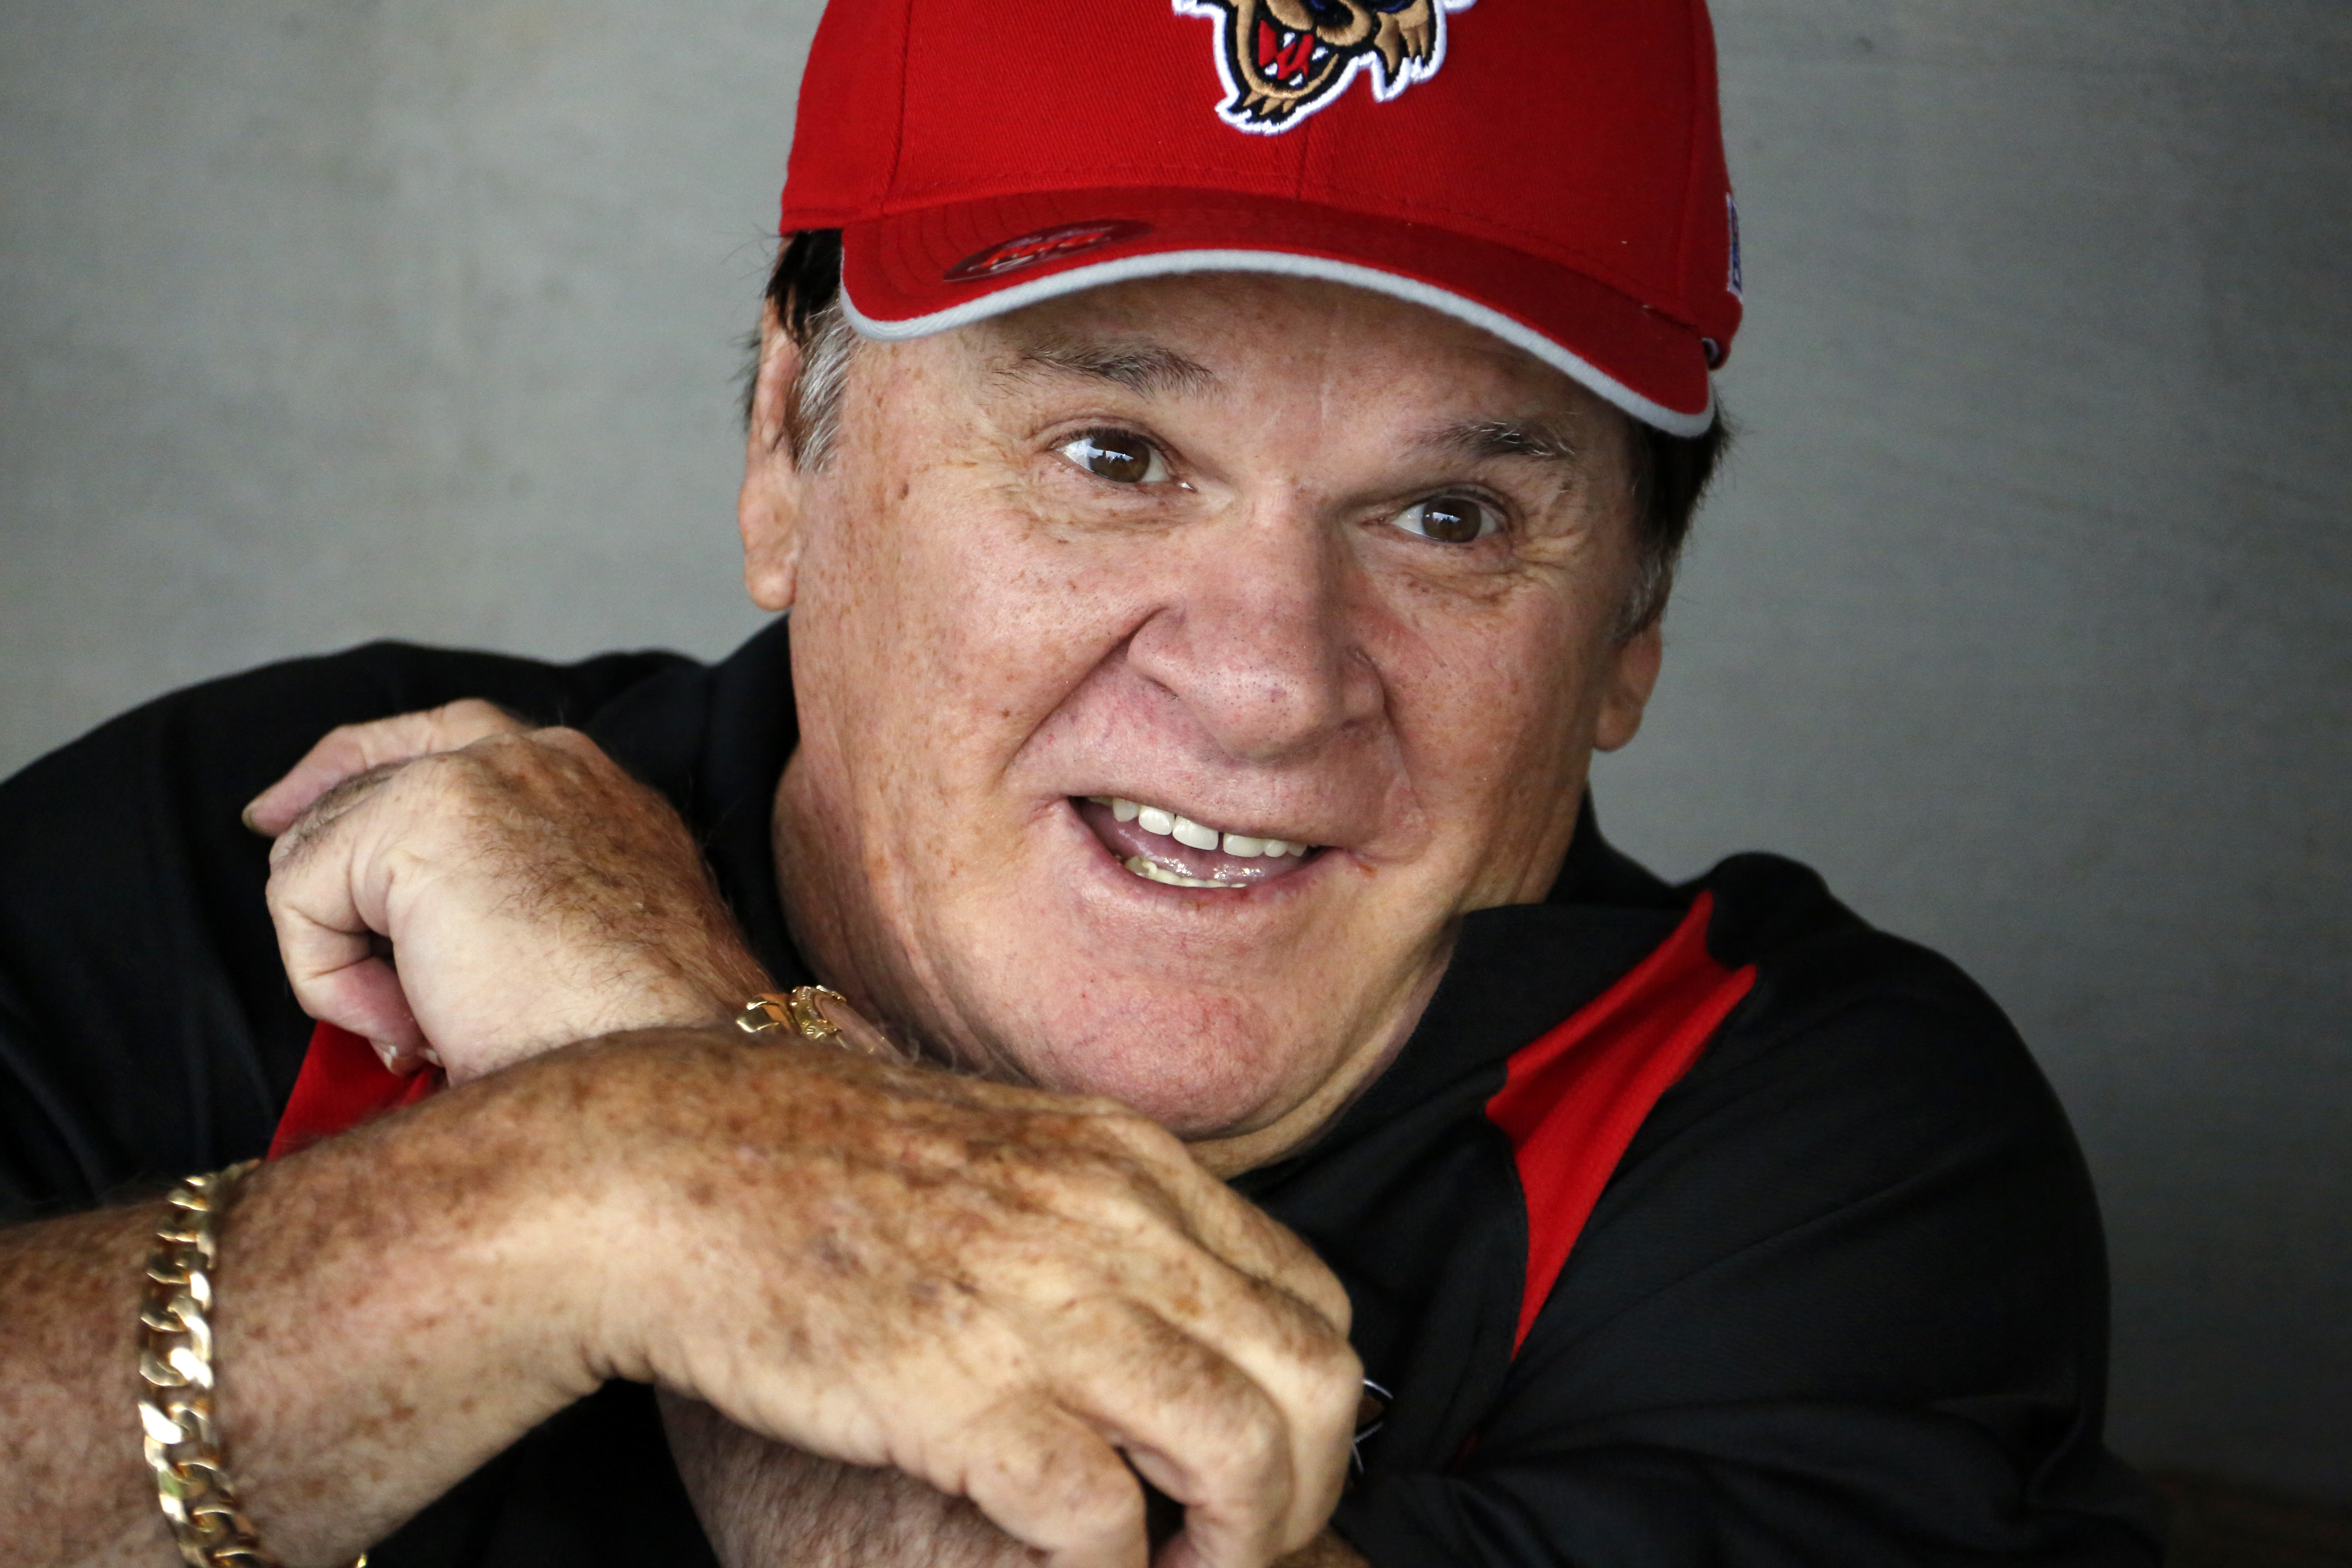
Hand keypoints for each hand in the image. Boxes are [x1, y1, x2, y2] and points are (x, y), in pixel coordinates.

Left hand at [251, 701, 764, 1079]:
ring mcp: (489, 774)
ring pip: (326, 845)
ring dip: (353, 958)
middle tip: (368, 997)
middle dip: (331, 888)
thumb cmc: (630, 1043)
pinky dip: (331, 983)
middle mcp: (546, 760)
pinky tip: (409, 1026)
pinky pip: (304, 894)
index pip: (450, 738)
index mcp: (594, 790)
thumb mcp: (584, 942)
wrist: (660, 1073)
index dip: (347, 771)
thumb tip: (413, 923)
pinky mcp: (427, 817)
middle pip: (366, 780)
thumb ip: (516, 895)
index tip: (278, 815)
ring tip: (425, 1028)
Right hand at [541, 1027, 1360, 1567]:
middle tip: (1233, 1545)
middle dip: (1305, 1489)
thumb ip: (1093, 1215)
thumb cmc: (805, 1165)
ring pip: (1247, 1455)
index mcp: (1126, 1161)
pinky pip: (1104, 1520)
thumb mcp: (996, 1150)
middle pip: (1318, 1380)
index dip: (1309, 1406)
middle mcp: (1110, 1220)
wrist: (651, 1164)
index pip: (1313, 1298)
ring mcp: (1040, 1302)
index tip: (1257, 1467)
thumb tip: (1169, 1307)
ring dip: (1237, 1547)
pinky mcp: (958, 1391)